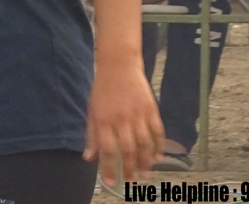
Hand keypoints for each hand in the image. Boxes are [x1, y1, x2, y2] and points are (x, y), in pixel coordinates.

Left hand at [85, 58, 165, 185]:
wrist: (119, 65)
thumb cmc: (103, 89)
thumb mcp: (92, 111)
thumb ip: (92, 135)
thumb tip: (89, 158)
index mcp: (104, 120)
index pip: (107, 150)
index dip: (108, 168)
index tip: (111, 182)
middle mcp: (121, 119)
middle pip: (128, 150)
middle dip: (129, 169)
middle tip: (130, 181)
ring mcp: (138, 114)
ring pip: (144, 143)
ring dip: (145, 161)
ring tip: (144, 173)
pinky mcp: (151, 108)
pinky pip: (157, 131)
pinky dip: (159, 145)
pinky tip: (158, 157)